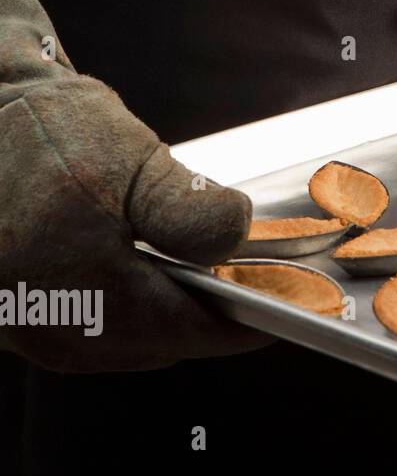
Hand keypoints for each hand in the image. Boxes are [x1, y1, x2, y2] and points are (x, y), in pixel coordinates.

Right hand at [0, 75, 271, 371]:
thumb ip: (190, 207)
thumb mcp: (131, 159)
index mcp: (82, 289)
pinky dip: (133, 311)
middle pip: (161, 344)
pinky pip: (93, 332)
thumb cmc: (47, 131)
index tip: (290, 305)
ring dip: (172, 315)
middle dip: (210, 316)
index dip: (246, 321)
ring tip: (210, 279)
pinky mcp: (13, 317)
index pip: (189, 332)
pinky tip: (153, 276)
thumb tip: (235, 240)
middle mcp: (49, 325)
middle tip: (254, 285)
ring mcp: (25, 328)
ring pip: (129, 343)